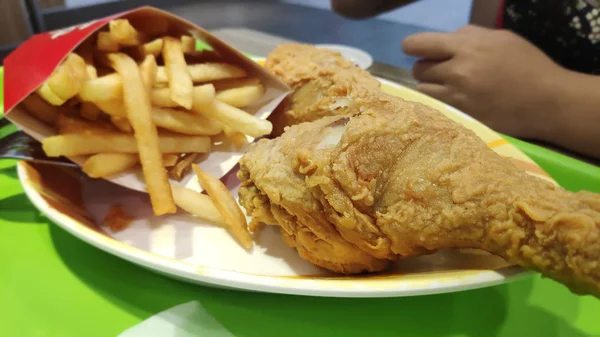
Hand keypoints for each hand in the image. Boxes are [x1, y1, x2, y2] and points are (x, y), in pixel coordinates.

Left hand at [402, 25, 563, 139]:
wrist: (548, 102)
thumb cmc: (528, 66)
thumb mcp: (501, 39)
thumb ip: (470, 36)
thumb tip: (449, 39)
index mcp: (467, 47)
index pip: (420, 44)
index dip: (413, 46)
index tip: (414, 50)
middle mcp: (456, 72)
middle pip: (418, 68)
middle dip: (425, 67)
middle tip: (439, 71)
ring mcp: (457, 97)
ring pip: (423, 90)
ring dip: (430, 87)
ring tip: (447, 88)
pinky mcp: (461, 116)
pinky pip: (434, 107)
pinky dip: (437, 103)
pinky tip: (450, 101)